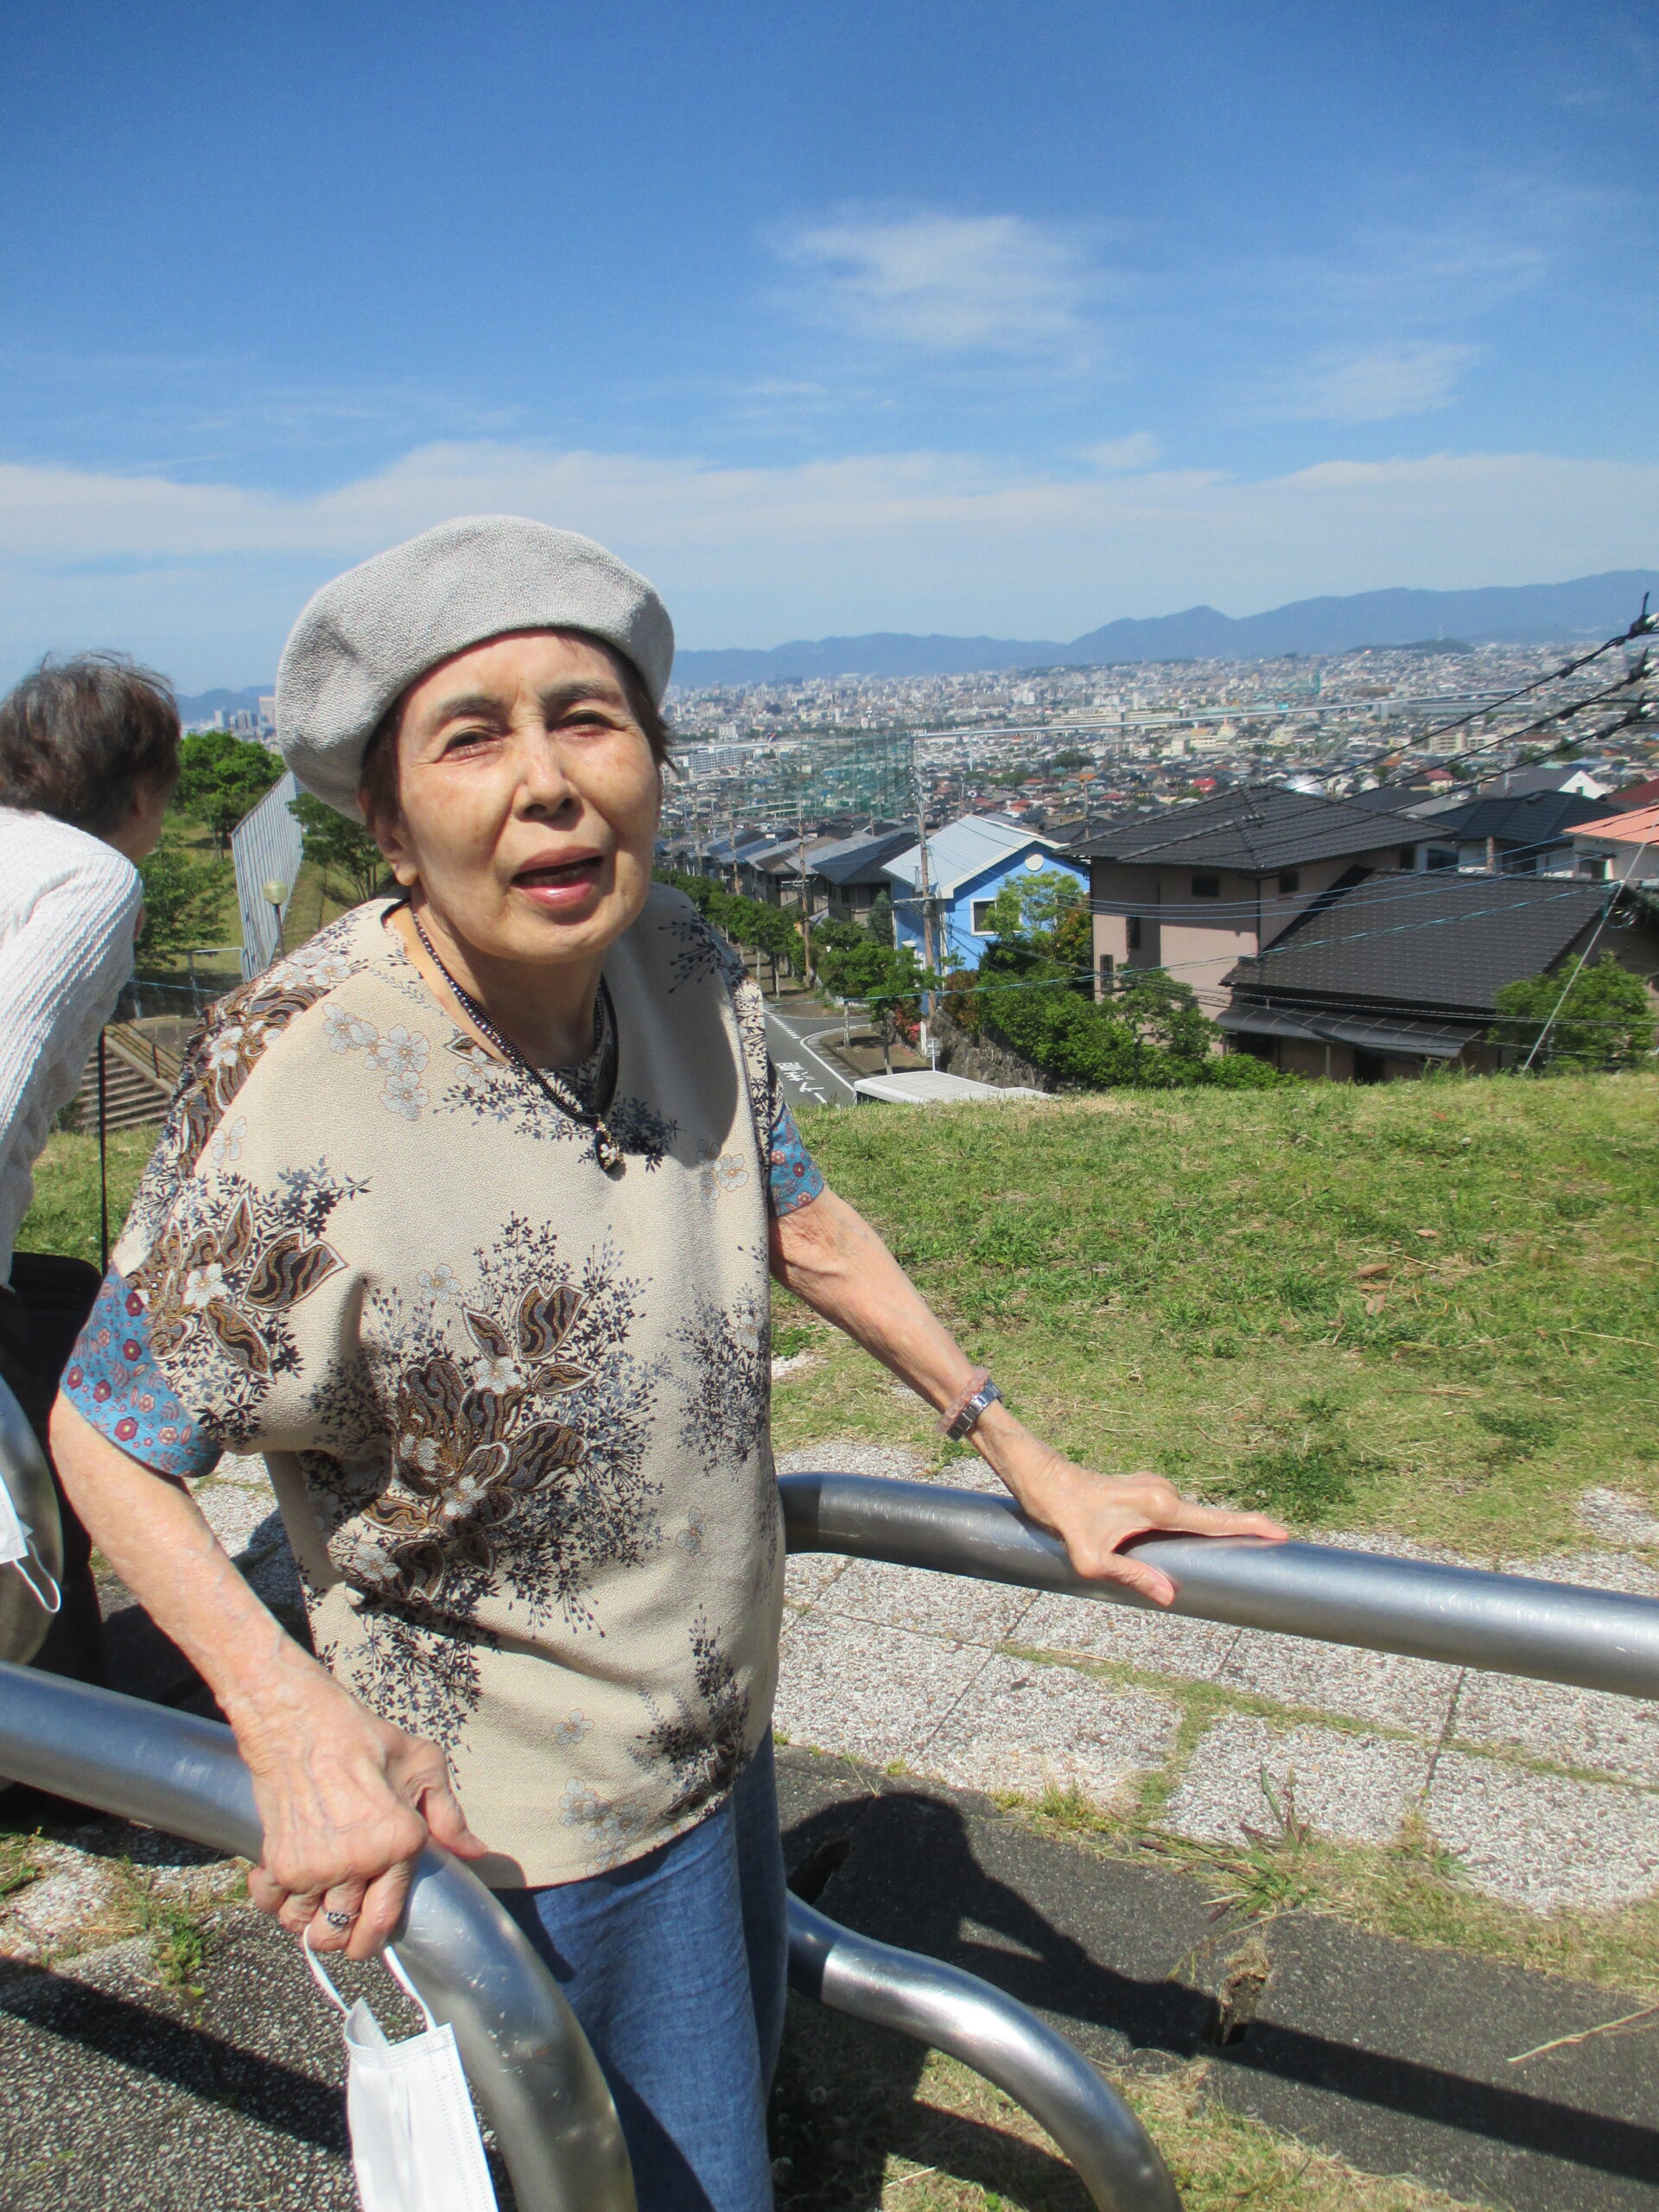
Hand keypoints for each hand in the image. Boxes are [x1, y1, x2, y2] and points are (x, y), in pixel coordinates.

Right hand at [238, 1679, 486, 1961]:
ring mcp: (314, 1866)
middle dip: (342, 1939)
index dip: (374, 1940)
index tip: (370, 1938)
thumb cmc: (367, 1739)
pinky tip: (287, 1883)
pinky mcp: (279, 1860)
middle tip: (342, 1925)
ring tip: (315, 1901)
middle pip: (341, 1934)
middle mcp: (356, 1863)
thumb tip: (477, 1853)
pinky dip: (275, 1901)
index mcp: (398, 1843)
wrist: (302, 1722)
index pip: (385, 1920)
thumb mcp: (423, 1766)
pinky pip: (270, 1905)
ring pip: (303, 1925)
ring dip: (307, 1920)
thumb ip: (450, 1817)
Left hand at [986, 1433, 1286, 1606]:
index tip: (1281, 1532)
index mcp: (1159, 1506)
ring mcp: (1156, 1488)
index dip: (1250, 1526)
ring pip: (1191, 1518)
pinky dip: (1188, 1529)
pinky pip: (1177, 1514)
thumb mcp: (1092, 1558)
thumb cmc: (1065, 1518)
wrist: (1045, 1480)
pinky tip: (1190, 1546)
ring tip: (1231, 1554)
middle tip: (1268, 1550)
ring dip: (1207, 1535)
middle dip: (1237, 1534)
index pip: (1215, 1520)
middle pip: (1209, 1520)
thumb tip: (1170, 1596)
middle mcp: (1164, 1492)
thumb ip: (1132, 1577)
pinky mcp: (1147, 1490)